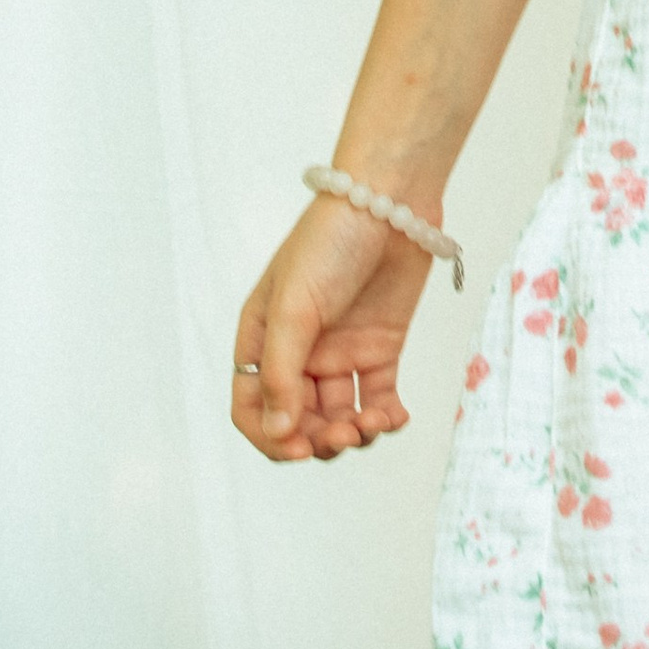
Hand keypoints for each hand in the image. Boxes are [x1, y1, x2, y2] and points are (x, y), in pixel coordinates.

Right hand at [230, 190, 433, 461]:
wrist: (389, 199)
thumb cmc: (330, 240)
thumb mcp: (294, 306)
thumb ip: (283, 373)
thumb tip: (278, 434)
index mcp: (264, 338)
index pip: (252, 406)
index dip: (270, 436)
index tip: (298, 449)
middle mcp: (299, 351)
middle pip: (297, 420)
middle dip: (318, 439)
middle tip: (344, 434)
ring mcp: (340, 351)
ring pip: (337, 417)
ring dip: (352, 433)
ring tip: (372, 424)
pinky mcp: (379, 347)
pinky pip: (376, 398)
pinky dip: (385, 417)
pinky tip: (395, 417)